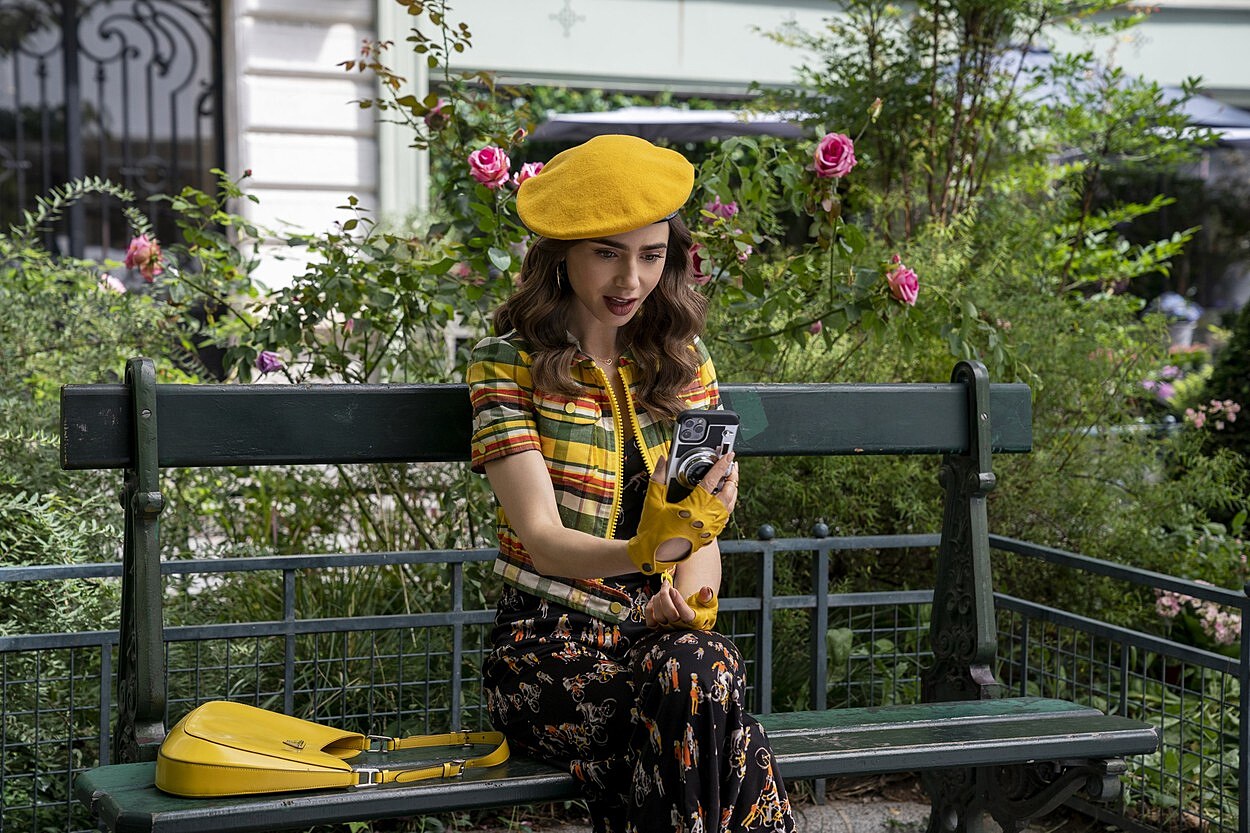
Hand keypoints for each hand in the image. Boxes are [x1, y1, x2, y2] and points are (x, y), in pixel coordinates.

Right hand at [626, 453, 737, 574]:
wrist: (653, 555)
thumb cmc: (652, 531)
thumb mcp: (652, 501)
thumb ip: (658, 478)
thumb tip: (662, 460)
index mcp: (692, 508)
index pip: (712, 481)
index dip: (721, 466)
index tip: (727, 456)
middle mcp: (705, 519)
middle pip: (729, 494)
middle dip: (733, 477)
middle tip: (732, 466)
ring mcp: (709, 529)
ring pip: (730, 506)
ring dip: (733, 491)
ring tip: (730, 480)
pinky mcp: (709, 536)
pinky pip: (725, 518)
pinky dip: (728, 506)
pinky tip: (723, 500)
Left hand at [645, 583, 717, 630]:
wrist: (695, 620)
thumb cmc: (702, 611)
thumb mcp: (709, 603)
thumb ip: (708, 596)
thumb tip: (705, 590)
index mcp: (695, 621)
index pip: (686, 615)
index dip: (679, 602)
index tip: (674, 590)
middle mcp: (681, 627)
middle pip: (670, 614)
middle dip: (665, 596)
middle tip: (667, 585)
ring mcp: (669, 628)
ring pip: (659, 616)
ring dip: (658, 599)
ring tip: (663, 589)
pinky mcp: (659, 628)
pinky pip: (650, 622)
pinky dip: (649, 609)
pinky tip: (654, 599)